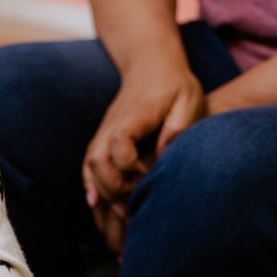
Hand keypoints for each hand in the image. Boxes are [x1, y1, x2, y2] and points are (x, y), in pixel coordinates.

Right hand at [82, 66, 205, 250]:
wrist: (150, 66)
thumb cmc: (174, 86)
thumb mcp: (188, 100)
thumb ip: (178, 128)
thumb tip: (166, 158)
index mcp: (134, 117)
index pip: (120, 144)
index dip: (131, 167)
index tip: (149, 176)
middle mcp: (112, 127)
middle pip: (97, 161)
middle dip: (113, 188)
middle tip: (134, 205)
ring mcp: (103, 134)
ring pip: (90, 167)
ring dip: (102, 193)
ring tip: (121, 211)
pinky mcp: (103, 141)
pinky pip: (88, 167)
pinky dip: (90, 187)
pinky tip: (97, 205)